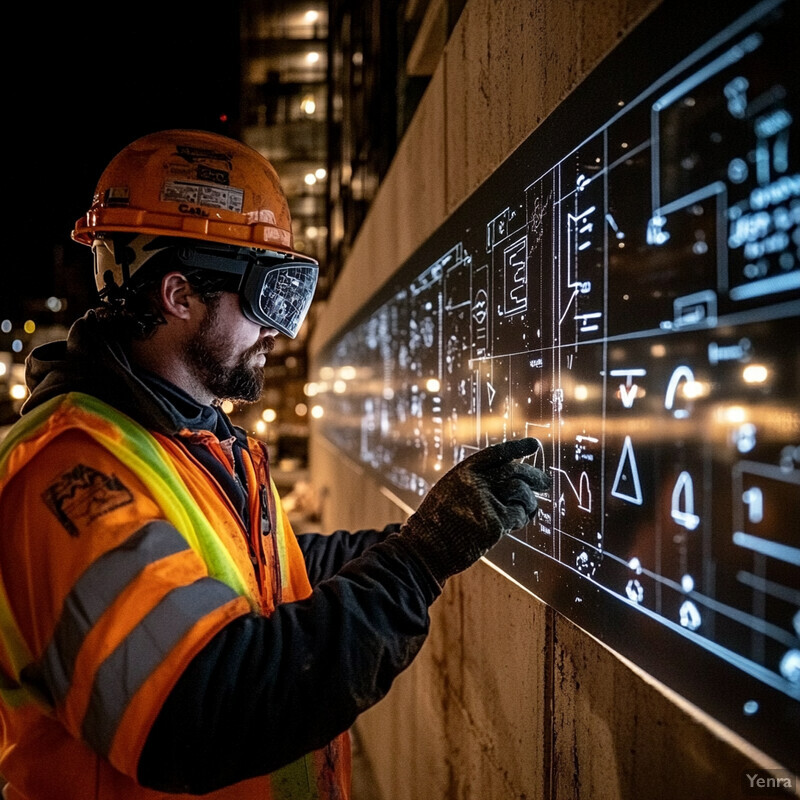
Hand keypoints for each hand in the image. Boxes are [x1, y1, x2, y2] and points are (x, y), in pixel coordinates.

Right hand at [401, 438, 549, 583]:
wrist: (426, 548)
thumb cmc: (438, 524)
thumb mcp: (451, 492)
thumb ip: (477, 484)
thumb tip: (512, 481)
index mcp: (463, 472)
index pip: (496, 454)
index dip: (516, 448)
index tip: (534, 444)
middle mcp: (475, 482)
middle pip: (514, 471)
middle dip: (534, 476)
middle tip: (545, 482)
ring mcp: (485, 501)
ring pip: (521, 492)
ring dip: (529, 502)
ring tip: (527, 510)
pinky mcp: (494, 522)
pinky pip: (519, 515)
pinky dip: (522, 519)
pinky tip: (517, 523)